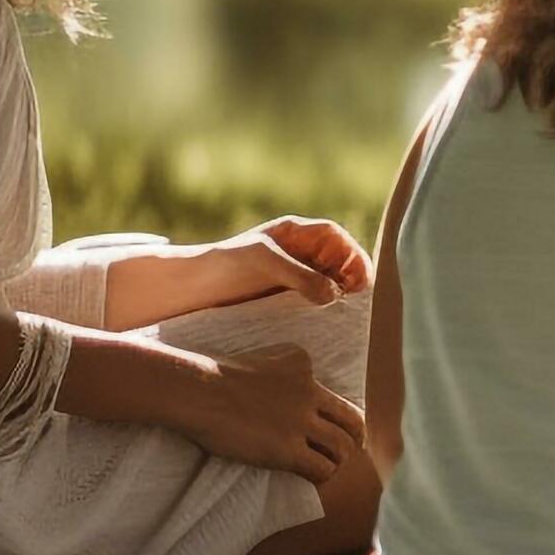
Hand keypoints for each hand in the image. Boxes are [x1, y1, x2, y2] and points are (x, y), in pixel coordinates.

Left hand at [178, 217, 371, 312]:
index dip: (354, 255)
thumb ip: (302, 276)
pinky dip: (325, 309)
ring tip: (342, 315)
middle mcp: (299, 252)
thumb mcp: (267, 264)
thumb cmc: (228, 265)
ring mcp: (295, 274)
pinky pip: (316, 300)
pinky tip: (325, 322)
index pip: (337, 238)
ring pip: (330, 282)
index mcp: (297, 233)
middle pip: (339, 261)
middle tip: (355, 303)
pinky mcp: (287, 296)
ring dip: (339, 296)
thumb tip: (334, 294)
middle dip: (351, 279)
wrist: (193, 287)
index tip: (361, 280)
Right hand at [178, 343, 365, 483]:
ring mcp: (301, 422)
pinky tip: (311, 477)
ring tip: (329, 465)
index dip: (332, 411)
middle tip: (351, 447)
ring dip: (338, 459)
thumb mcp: (256, 359)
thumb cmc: (212, 376)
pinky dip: (321, 475)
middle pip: (350, 419)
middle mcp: (309, 392)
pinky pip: (321, 468)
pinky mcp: (288, 450)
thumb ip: (276, 373)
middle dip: (354, 436)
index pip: (328, 389)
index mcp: (301, 364)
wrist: (199, 391)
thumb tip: (274, 395)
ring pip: (340, 446)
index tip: (328, 422)